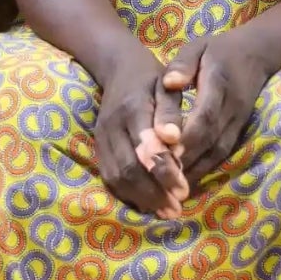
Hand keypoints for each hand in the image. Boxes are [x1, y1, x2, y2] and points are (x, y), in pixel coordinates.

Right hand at [93, 45, 189, 219]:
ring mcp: (101, 137)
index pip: (144, 146)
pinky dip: (128, 194)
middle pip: (128, 167)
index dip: (163, 171)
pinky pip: (109, 177)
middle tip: (176, 207)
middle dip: (153, 192)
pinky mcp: (98, 147)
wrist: (118, 69)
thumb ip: (171, 114)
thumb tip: (174, 141)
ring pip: (116, 176)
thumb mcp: (167, 88)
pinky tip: (148, 202)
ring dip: (141, 198)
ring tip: (166, 210)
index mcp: (132, 107)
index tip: (183, 189)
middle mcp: (112, 125)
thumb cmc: (152, 80)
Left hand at [161, 30, 274, 188]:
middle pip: (210, 140)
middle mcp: (232, 107)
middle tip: (159, 176)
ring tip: (167, 185)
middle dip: (185, 160)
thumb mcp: (198, 47)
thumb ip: (182, 64)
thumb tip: (169, 82)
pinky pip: (221, 156)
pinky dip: (202, 170)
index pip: (205, 114)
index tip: (165, 150)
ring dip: (193, 170)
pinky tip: (182, 180)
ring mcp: (238, 122)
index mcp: (220, 83)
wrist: (258, 53)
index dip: (187, 135)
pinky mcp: (238, 132)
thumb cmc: (218, 50)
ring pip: (216, 153)